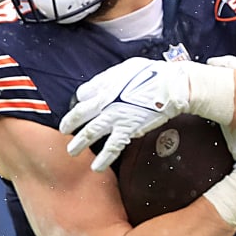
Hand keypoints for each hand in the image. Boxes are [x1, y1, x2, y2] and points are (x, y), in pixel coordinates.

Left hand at [61, 57, 235, 171]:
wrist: (172, 86)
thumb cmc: (153, 74)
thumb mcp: (127, 68)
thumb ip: (111, 78)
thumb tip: (100, 86)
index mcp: (105, 83)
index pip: (83, 93)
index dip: (81, 101)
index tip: (80, 108)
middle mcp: (105, 100)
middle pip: (80, 114)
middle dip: (70, 124)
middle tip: (63, 131)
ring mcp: (115, 116)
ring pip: (91, 132)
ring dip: (80, 143)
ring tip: (71, 152)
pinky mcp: (127, 129)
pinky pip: (111, 147)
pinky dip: (103, 158)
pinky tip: (96, 167)